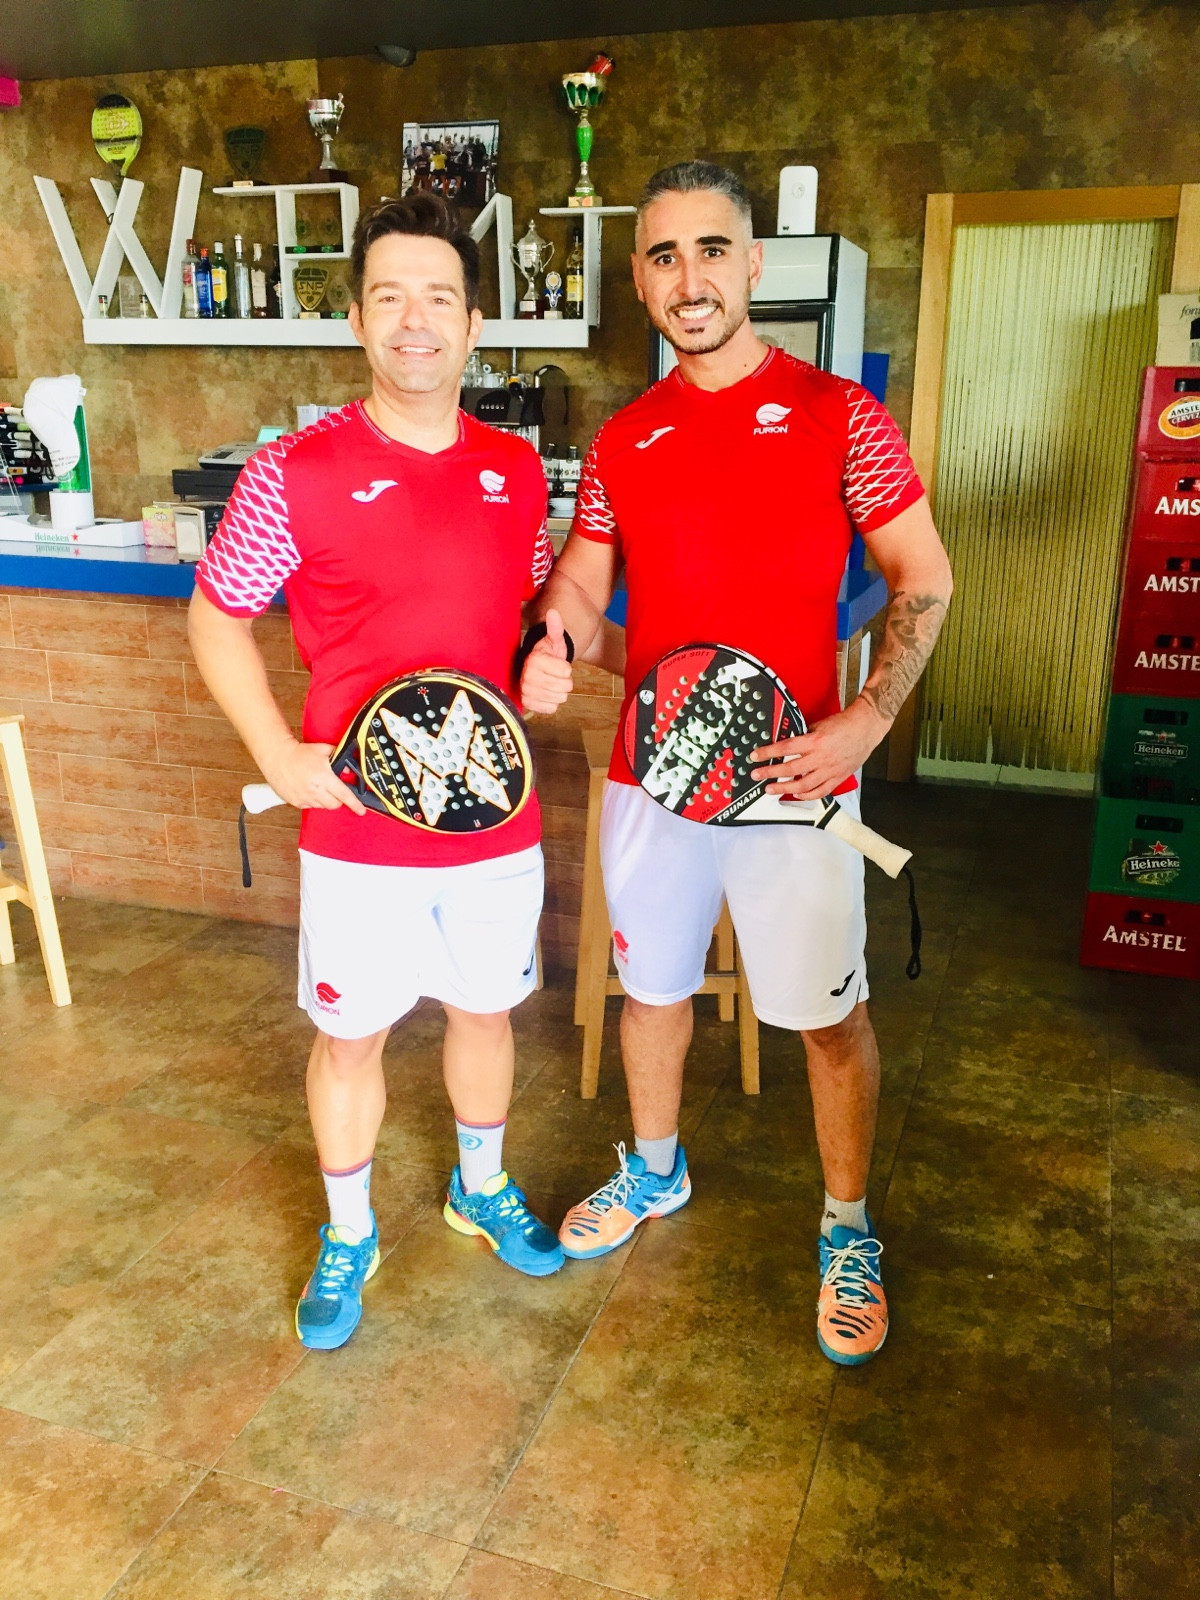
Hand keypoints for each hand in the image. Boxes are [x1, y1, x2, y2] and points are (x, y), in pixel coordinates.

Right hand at [260, 739, 366, 813]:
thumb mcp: (323, 750)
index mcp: (324, 777)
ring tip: (318, 786)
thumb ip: (339, 758)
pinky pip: (311, 806)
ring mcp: (305, 797)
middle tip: (334, 790)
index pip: (344, 794)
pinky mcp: (296, 802)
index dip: (355, 804)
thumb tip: (348, 770)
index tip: (361, 810)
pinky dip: (313, 800)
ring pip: (323, 806)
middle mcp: (315, 789)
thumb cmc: (299, 754)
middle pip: (335, 804)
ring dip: (325, 799)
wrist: (278, 757)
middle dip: (338, 799)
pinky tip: (308, 789)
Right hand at [520, 609, 573, 715]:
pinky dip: (552, 702)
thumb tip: (553, 613)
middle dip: (565, 681)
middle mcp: (527, 677)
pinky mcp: (528, 704)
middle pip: (564, 687)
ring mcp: (526, 692)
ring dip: (559, 692)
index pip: (566, 672)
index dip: (566, 668)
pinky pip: (551, 708)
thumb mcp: (554, 640)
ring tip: (551, 683)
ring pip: (559, 698)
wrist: (535, 669)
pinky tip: (546, 693)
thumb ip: (555, 628)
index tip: (557, 663)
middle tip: (556, 675)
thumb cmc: (547, 654)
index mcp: (534, 660)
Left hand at [750, 701, 885, 800]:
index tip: (756, 756)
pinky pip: (820, 791)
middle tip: (757, 775)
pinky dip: (806, 795)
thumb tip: (786, 743)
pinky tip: (796, 794)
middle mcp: (821, 757)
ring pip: (803, 785)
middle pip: (790, 768)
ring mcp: (830, 769)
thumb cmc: (844, 724)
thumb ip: (803, 736)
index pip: (785, 748)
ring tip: (770, 789)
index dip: (768, 753)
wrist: (866, 728)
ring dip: (784, 788)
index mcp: (815, 740)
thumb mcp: (818, 725)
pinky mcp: (838, 777)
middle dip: (770, 773)